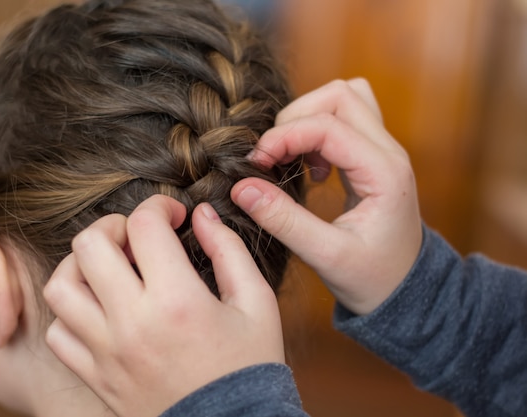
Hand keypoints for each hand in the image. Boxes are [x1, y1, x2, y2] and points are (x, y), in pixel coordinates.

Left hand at [43, 195, 283, 416]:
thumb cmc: (249, 367)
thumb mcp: (257, 303)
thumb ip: (228, 250)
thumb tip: (201, 214)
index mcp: (177, 301)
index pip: (144, 225)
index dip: (158, 206)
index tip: (173, 215)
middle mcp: (133, 323)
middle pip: (88, 245)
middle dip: (113, 225)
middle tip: (137, 236)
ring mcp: (108, 353)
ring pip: (60, 287)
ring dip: (81, 265)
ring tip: (110, 268)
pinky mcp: (97, 376)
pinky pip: (58, 334)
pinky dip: (71, 312)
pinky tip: (101, 309)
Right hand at [232, 79, 422, 314]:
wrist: (404, 289)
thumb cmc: (371, 277)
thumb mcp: (325, 255)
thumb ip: (283, 220)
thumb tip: (241, 186)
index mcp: (384, 173)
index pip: (328, 126)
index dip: (283, 136)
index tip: (255, 163)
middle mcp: (389, 151)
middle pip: (339, 95)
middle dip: (294, 118)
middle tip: (273, 157)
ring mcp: (383, 149)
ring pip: (343, 98)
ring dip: (308, 117)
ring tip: (294, 159)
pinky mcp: (371, 155)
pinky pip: (344, 118)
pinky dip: (317, 129)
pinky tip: (310, 167)